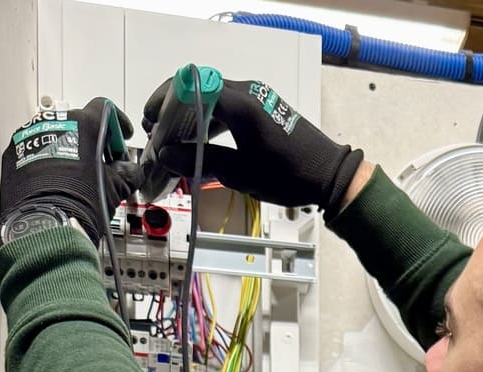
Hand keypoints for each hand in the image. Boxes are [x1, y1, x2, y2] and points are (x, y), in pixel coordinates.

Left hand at [0, 97, 139, 244]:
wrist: (45, 224)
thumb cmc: (80, 203)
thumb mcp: (116, 188)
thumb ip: (128, 172)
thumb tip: (130, 170)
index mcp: (84, 124)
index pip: (104, 109)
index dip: (118, 123)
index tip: (121, 137)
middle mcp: (55, 123)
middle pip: (80, 122)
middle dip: (94, 140)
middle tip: (103, 162)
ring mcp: (30, 136)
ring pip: (56, 136)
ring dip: (70, 149)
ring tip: (78, 174)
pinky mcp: (14, 153)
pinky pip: (36, 149)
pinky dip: (49, 160)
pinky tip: (57, 180)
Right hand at [143, 76, 361, 214]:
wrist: (331, 175)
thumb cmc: (290, 175)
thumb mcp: (241, 173)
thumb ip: (201, 161)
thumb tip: (167, 155)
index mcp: (240, 103)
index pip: (190, 86)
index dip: (165, 101)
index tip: (152, 121)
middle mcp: (247, 92)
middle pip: (199, 87)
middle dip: (173, 108)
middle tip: (158, 132)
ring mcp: (257, 98)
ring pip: (212, 96)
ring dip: (191, 114)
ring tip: (175, 139)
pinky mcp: (263, 108)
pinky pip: (228, 105)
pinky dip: (210, 118)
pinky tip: (200, 140)